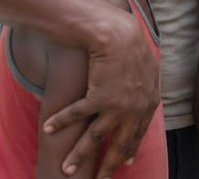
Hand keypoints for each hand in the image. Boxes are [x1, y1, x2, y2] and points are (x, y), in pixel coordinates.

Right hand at [42, 14, 159, 177]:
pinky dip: (61, 122)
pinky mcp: (97, 97)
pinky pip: (76, 115)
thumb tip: (149, 96)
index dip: (129, 149)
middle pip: (118, 144)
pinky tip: (49, 130)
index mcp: (148, 103)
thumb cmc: (133, 45)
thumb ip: (147, 87)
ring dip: (78, 155)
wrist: (119, 33)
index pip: (137, 134)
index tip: (124, 163)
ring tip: (67, 171)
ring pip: (94, 138)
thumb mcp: (149, 69)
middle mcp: (133, 109)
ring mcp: (115, 106)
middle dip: (107, 166)